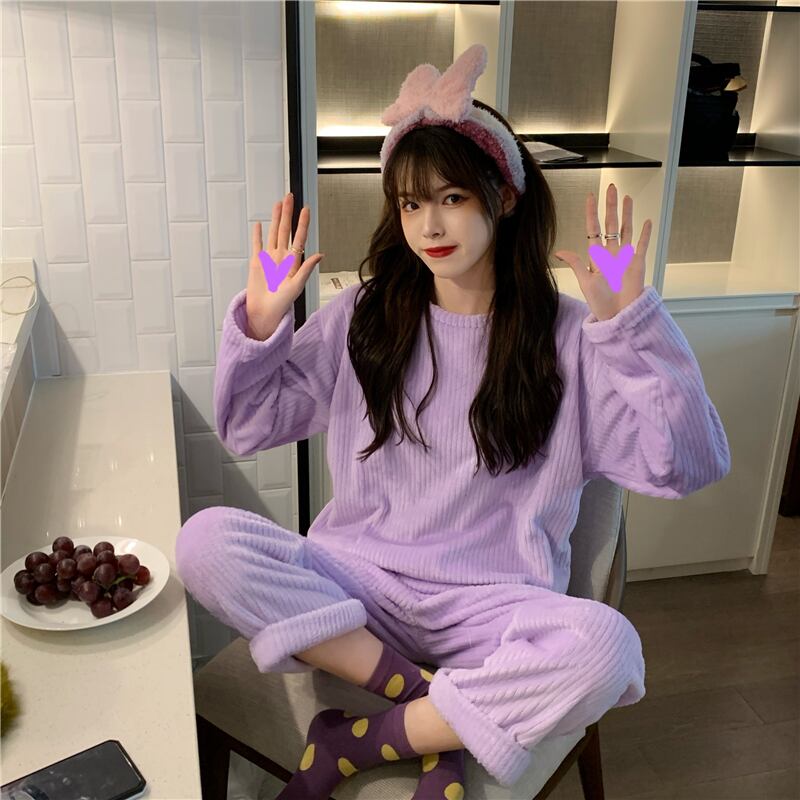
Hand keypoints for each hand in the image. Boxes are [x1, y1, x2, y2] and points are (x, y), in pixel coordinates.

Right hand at [245, 193, 323, 338]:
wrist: (264, 313)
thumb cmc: (282, 304)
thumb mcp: (297, 286)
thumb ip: (307, 269)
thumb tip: (320, 255)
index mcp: (293, 262)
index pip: (299, 238)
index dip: (302, 223)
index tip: (305, 209)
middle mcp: (282, 257)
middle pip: (285, 230)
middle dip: (287, 213)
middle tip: (290, 196)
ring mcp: (269, 258)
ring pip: (273, 233)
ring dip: (275, 218)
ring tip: (278, 204)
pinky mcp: (256, 263)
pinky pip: (257, 244)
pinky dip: (257, 234)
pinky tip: (259, 224)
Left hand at [554, 184, 652, 321]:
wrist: (618, 315)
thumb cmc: (600, 302)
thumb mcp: (585, 282)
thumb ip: (575, 264)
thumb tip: (559, 251)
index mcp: (597, 257)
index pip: (594, 229)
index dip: (592, 213)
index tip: (591, 197)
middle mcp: (611, 253)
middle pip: (611, 224)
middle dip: (611, 206)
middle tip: (611, 188)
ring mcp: (626, 257)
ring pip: (626, 229)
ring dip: (627, 214)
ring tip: (627, 198)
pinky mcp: (638, 263)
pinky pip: (643, 245)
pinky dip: (645, 233)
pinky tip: (646, 221)